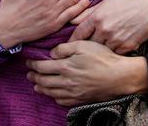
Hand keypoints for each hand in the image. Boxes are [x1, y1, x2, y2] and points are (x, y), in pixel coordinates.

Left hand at [26, 41, 147, 105]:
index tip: (29, 61)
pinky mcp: (80, 99)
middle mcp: (66, 82)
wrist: (119, 76)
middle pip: (44, 81)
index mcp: (65, 67)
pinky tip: (54, 94)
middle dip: (34, 77)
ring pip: (51, 92)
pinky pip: (62, 101)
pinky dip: (54, 98)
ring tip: (36, 85)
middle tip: (29, 74)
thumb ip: (65, 48)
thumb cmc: (102, 57)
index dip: (33, 64)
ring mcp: (73, 93)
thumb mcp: (83, 45)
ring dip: (41, 88)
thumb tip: (52, 53)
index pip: (42, 67)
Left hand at [68, 0, 147, 53]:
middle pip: (87, 46)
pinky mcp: (127, 47)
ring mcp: (116, 40)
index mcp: (97, 17)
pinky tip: (110, 52)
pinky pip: (113, 55)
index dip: (71, 42)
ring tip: (93, 55)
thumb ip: (88, 13)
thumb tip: (71, 20)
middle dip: (83, 49)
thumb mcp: (106, 3)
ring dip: (97, 53)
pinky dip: (111, 54)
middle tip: (78, 53)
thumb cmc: (127, 2)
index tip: (66, 48)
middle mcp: (105, 29)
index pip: (78, 34)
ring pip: (100, 52)